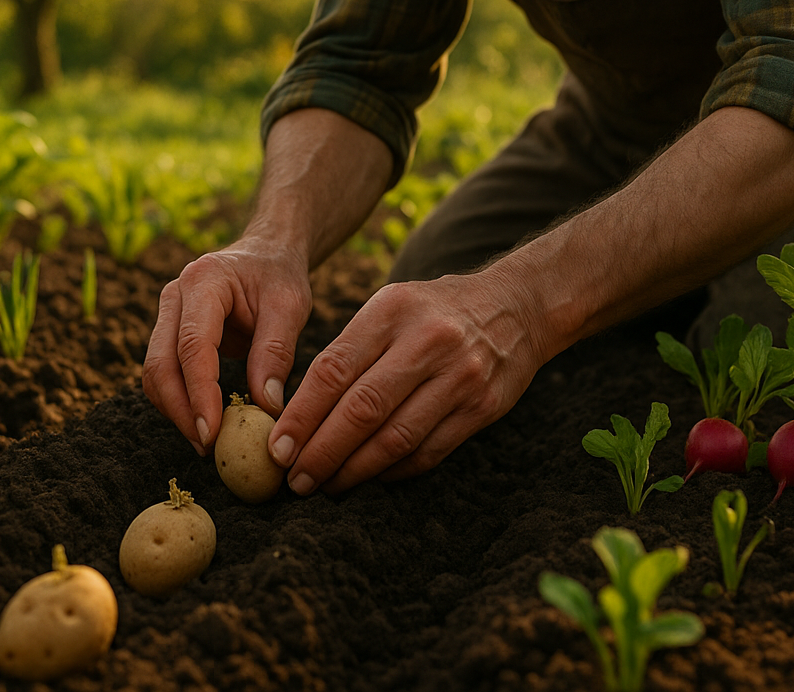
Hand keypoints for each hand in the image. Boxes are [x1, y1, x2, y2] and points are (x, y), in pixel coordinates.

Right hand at [142, 238, 311, 453]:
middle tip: (208, 447)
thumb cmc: (279, 277)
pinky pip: (165, 373)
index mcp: (204, 281)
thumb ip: (276, 352)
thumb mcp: (290, 306)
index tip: (213, 432)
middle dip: (180, 410)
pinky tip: (204, 423)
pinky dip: (180, 402)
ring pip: (155, 373)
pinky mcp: (169, 333)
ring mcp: (167, 314)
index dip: (198, 393)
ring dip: (176, 411)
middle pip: (160, 363)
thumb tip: (266, 407)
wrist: (266, 255)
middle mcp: (174, 296)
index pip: (192, 345)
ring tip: (208, 442)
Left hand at [268, 267, 550, 493]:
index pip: (334, 369)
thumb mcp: (389, 308)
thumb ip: (349, 352)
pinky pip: (428, 451)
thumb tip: (298, 416)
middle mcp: (428, 342)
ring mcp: (460, 376)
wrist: (517, 306)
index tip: (276, 448)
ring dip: (354, 471)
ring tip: (326, 486)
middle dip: (321, 452)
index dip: (301, 415)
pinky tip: (370, 478)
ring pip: (395, 439)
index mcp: (392, 310)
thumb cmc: (433, 311)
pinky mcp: (483, 407)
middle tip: (294, 480)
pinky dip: (393, 472)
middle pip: (362, 410)